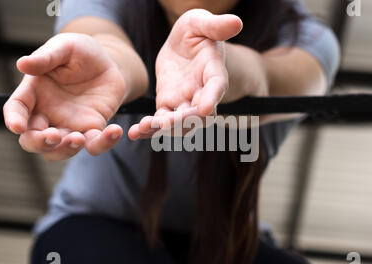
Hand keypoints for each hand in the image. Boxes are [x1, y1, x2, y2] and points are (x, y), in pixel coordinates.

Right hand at [3, 33, 126, 160]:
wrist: (109, 62)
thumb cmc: (81, 52)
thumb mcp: (64, 48)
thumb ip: (46, 58)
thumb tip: (22, 64)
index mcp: (34, 93)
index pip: (16, 110)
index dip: (13, 119)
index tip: (17, 127)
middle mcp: (47, 114)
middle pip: (32, 139)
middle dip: (38, 143)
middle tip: (53, 136)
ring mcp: (69, 125)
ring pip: (59, 150)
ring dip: (66, 150)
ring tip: (79, 138)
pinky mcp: (92, 129)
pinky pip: (95, 144)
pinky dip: (104, 143)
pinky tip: (115, 130)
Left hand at [128, 9, 241, 138]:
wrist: (183, 43)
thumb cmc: (196, 31)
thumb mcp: (201, 23)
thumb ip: (216, 26)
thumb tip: (237, 22)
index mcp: (214, 72)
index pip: (216, 87)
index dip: (211, 98)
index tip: (205, 108)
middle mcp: (203, 93)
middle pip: (198, 114)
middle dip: (183, 120)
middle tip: (166, 123)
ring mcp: (186, 101)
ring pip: (179, 122)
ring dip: (164, 128)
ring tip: (146, 127)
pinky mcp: (168, 104)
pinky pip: (160, 120)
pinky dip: (149, 128)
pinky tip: (134, 133)